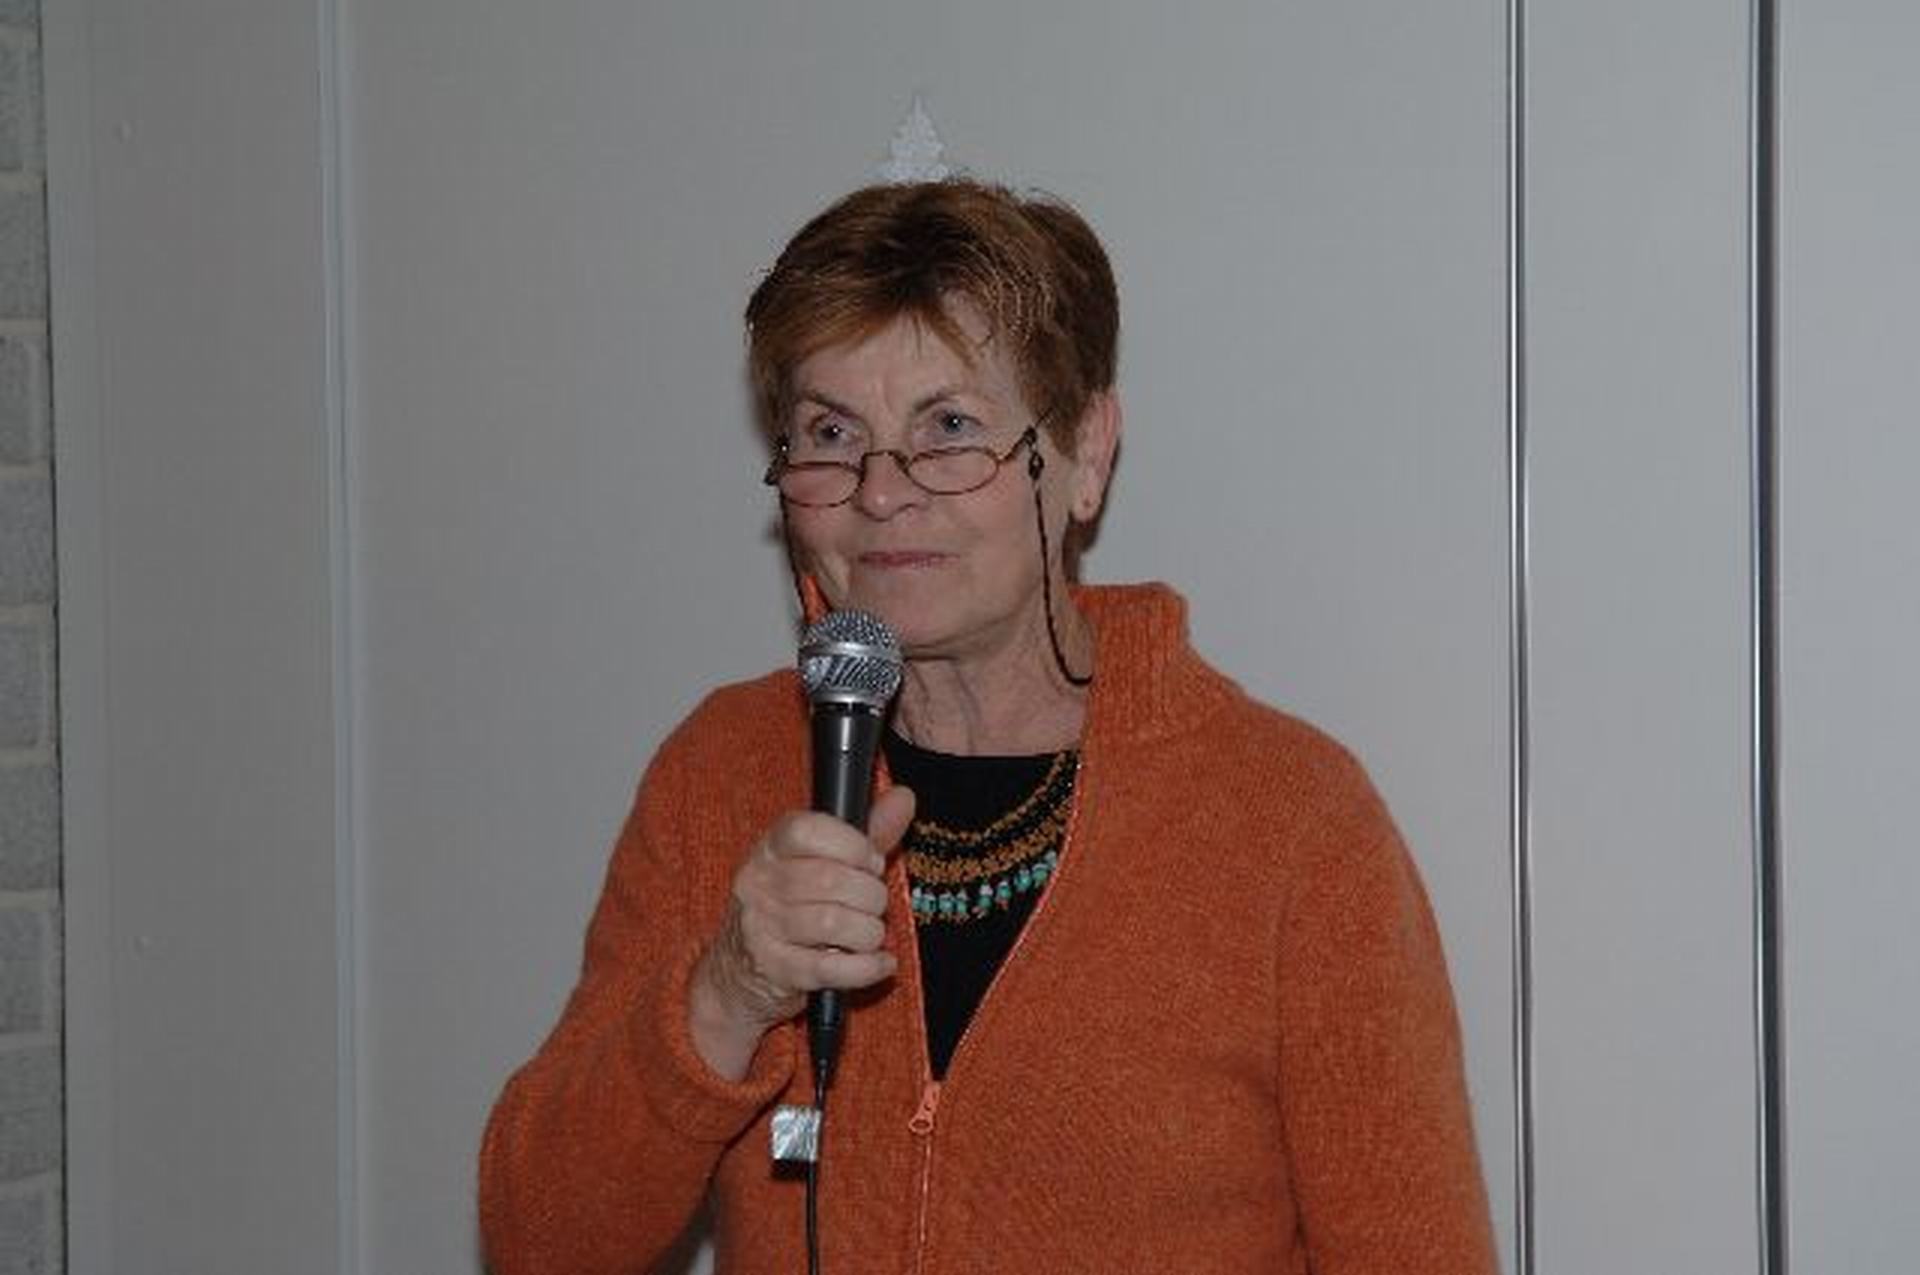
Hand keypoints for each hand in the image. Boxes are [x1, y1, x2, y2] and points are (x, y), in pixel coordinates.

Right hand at [688, 786, 914, 1080]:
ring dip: (868, 931)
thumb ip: (867, 833)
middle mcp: (759, 884)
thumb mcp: (825, 864)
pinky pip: (832, 968)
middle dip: (870, 894)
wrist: (738, 971)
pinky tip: (880, 962)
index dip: (851, 844)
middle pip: (828, 879)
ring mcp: (762, 928)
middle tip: (875, 904)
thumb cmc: (793, 908)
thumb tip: (903, 797)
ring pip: (832, 923)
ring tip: (871, 933)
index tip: (871, 861)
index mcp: (770, 848)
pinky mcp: (774, 970)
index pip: (806, 830)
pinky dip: (867, 967)